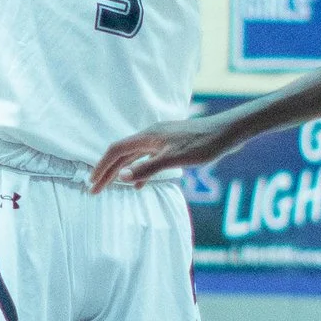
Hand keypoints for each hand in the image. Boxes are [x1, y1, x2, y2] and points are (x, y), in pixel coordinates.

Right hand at [91, 113, 236, 192]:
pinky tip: (139, 184)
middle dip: (107, 172)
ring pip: (133, 156)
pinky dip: (138, 170)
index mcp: (149, 136)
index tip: (92, 184)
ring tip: (110, 187)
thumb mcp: (176, 159)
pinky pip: (146, 158)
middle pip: (122, 154)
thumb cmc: (205, 143)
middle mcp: (151, 135)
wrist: (229, 131)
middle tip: (94, 190)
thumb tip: (123, 177)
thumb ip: (149, 168)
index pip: (117, 151)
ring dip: (120, 172)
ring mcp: (160, 139)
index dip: (102, 167)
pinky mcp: (170, 144)